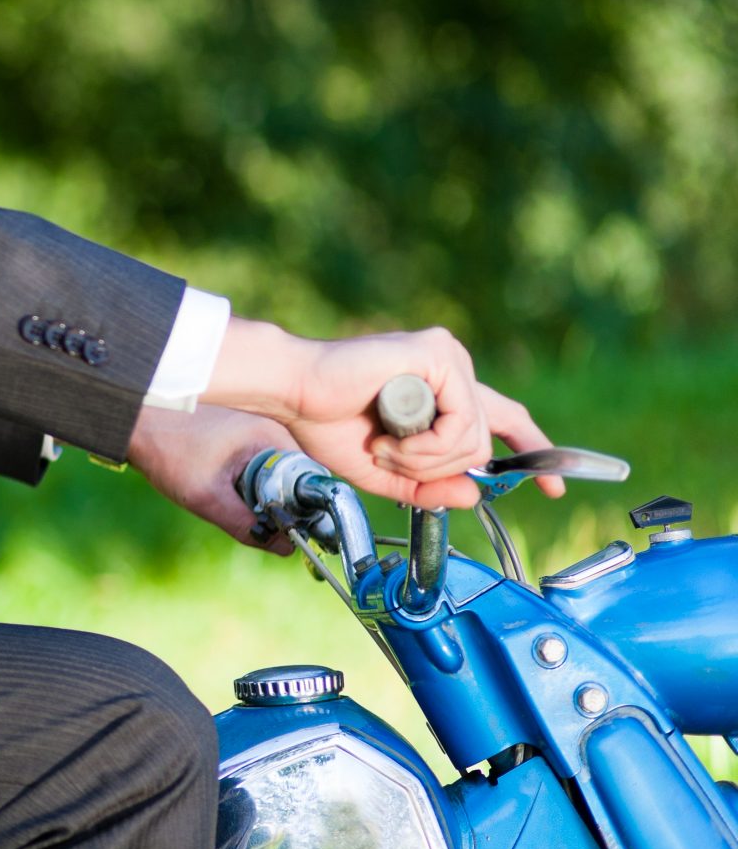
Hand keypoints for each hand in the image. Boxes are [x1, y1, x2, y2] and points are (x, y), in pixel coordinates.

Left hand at [125, 404, 299, 555]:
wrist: (133, 420)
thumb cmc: (167, 451)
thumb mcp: (206, 497)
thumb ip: (246, 525)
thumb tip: (285, 548)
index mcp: (270, 436)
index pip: (309, 479)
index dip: (305, 510)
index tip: (292, 531)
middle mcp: (268, 429)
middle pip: (293, 479)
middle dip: (279, 505)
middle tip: (258, 523)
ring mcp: (254, 429)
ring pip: (273, 475)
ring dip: (261, 495)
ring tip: (231, 503)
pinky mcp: (239, 435)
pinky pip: (257, 466)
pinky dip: (247, 484)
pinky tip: (222, 489)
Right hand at [208, 321, 551, 508]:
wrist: (293, 393)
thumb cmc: (326, 423)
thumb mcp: (387, 471)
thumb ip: (431, 485)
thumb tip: (474, 494)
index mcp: (441, 391)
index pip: (506, 418)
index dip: (534, 451)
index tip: (555, 486)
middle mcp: (452, 368)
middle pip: (484, 440)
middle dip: (442, 467)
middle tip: (392, 462)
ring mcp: (448, 357)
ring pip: (474, 438)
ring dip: (426, 460)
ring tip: (384, 448)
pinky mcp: (439, 355)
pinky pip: (462, 424)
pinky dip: (427, 447)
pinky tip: (391, 439)